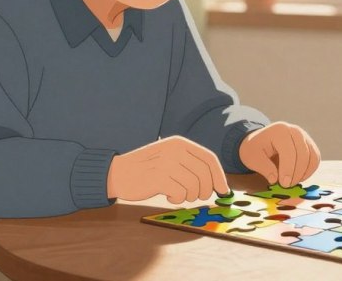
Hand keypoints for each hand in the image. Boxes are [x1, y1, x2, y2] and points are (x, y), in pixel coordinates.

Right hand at [106, 136, 228, 203]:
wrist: (118, 173)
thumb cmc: (147, 169)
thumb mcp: (170, 157)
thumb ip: (191, 165)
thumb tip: (217, 183)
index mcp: (180, 142)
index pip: (209, 158)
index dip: (219, 176)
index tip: (223, 190)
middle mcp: (175, 150)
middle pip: (205, 174)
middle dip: (206, 190)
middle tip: (198, 197)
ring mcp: (166, 163)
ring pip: (194, 186)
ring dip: (189, 196)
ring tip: (178, 194)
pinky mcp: (158, 177)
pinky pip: (180, 194)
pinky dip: (177, 199)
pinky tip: (168, 196)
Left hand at [239, 122, 320, 186]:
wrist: (260, 142)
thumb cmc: (255, 150)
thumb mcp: (252, 158)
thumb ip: (264, 168)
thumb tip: (275, 179)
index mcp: (279, 130)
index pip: (289, 152)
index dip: (288, 170)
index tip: (283, 184)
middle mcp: (295, 130)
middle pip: (303, 155)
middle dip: (296, 174)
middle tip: (286, 186)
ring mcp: (304, 136)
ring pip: (312, 157)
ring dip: (304, 174)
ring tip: (291, 182)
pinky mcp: (309, 144)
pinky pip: (315, 159)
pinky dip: (309, 171)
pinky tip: (298, 178)